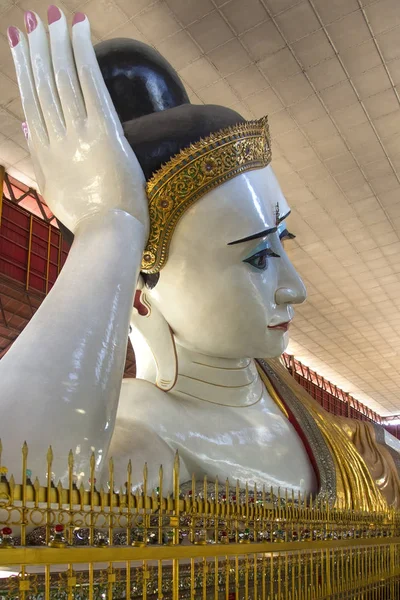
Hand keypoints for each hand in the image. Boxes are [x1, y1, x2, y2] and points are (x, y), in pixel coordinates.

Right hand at [8, 8, 148, 235]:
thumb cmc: (86, 218)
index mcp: (46, 153)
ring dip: (56, 43)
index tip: (17, 42)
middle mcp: (57, 138)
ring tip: (51, 15)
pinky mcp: (104, 133)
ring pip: (62, 80)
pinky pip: (90, 84)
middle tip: (30, 19)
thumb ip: (39, 156)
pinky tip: (79, 27)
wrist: (106, 235)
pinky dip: (82, 53)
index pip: (32, 101)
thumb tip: (26, 123)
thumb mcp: (53, 188)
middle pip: (43, 86)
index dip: (23, 69)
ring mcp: (79, 134)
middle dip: (36, 49)